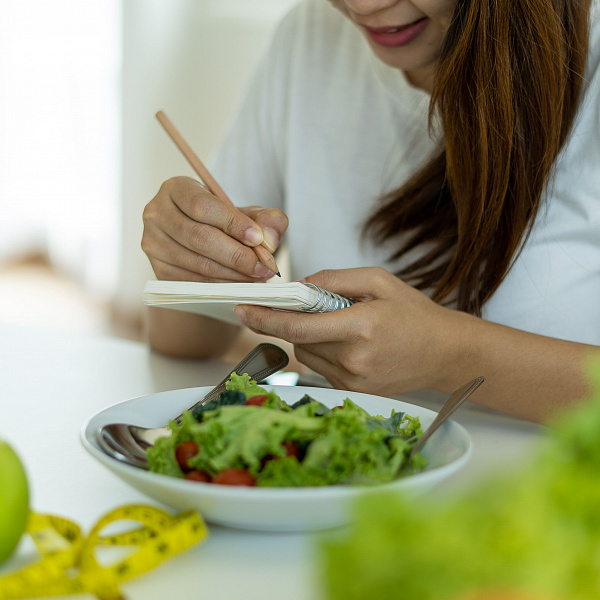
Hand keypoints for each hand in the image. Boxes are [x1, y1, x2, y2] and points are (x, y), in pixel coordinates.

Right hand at [142, 176, 288, 281]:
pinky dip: (221, 285)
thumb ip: (267, 219)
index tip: (258, 238)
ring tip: (257, 276)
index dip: (232, 223)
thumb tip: (269, 239)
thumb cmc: (227, 222)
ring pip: (197, 263)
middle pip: (199, 237)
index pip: (202, 205)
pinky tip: (239, 283)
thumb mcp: (249, 213)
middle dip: (237, 255)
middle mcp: (157, 213)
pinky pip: (193, 282)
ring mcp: (153, 243)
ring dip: (233, 274)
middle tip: (264, 267)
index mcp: (176, 188)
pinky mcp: (159, 269)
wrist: (207, 240)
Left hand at [233, 267, 460, 394]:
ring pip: (306, 354)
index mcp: (360, 328)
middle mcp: (353, 360)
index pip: (298, 326)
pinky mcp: (353, 391)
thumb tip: (299, 285)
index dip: (265, 318)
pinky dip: (323, 351)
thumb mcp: (379, 281)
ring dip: (308, 336)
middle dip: (293, 320)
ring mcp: (353, 381)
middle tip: (310, 305)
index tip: (243, 309)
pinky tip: (349, 343)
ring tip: (340, 325)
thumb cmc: (414, 313)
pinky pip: (320, 367)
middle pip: (298, 339)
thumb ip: (334, 278)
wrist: (444, 353)